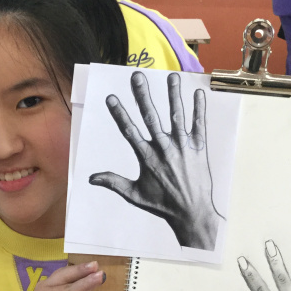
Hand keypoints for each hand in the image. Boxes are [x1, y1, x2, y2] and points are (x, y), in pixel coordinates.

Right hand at [89, 71, 220, 250]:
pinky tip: (198, 93)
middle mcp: (164, 149)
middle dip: (143, 96)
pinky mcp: (199, 148)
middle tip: (137, 77)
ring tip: (172, 76)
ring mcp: (183, 147)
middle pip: (151, 117)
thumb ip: (113, 182)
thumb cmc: (162, 205)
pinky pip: (199, 125)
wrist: (192, 214)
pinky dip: (199, 109)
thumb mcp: (134, 195)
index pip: (130, 131)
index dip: (120, 113)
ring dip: (174, 95)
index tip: (112, 97)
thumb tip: (91, 178)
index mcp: (147, 158)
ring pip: (177, 116)